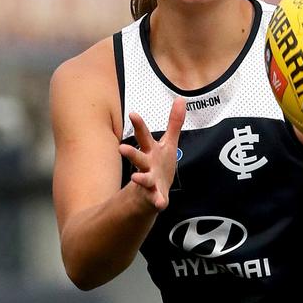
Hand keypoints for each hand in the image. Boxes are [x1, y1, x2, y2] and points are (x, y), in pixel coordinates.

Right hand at [118, 97, 185, 211]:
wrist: (152, 192)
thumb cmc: (159, 164)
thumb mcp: (168, 143)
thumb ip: (174, 123)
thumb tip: (181, 99)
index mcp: (150, 151)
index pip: (143, 136)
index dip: (138, 125)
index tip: (133, 114)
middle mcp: (147, 165)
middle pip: (138, 157)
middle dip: (131, 153)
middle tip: (121, 148)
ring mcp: (149, 181)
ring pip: (143, 179)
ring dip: (140, 178)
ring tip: (136, 178)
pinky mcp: (155, 196)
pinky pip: (156, 199)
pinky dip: (158, 201)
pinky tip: (160, 203)